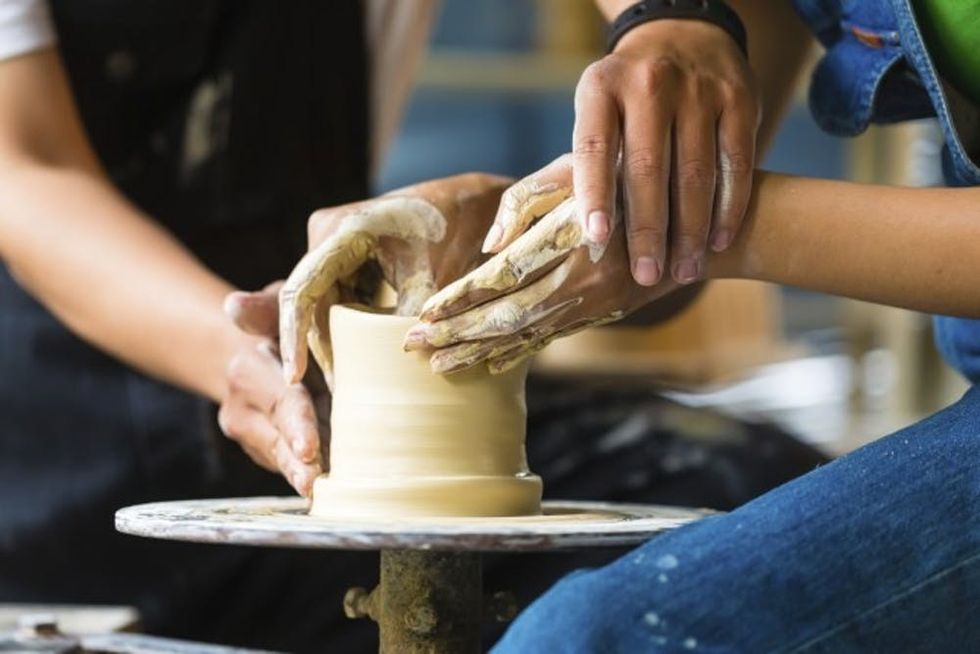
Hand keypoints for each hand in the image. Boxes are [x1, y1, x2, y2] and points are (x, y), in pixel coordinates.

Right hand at [219, 283, 327, 495]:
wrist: (249, 351)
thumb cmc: (277, 321)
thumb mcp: (276, 304)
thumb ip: (262, 307)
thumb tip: (234, 305)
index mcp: (248, 371)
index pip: (280, 401)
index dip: (296, 424)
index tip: (310, 448)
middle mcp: (242, 409)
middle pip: (277, 440)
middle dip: (297, 464)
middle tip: (316, 483)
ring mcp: (250, 435)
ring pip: (280, 459)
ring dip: (301, 476)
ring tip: (323, 493)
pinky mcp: (264, 450)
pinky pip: (286, 464)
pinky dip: (307, 474)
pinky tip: (332, 486)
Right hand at [279, 173, 510, 384]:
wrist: (466, 201)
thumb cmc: (451, 228)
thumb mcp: (432, 273)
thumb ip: (409, 315)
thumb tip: (395, 362)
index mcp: (340, 231)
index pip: (302, 290)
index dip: (294, 335)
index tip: (295, 376)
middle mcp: (326, 236)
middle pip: (310, 304)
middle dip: (321, 348)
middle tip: (337, 393)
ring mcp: (333, 248)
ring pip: (324, 307)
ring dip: (336, 344)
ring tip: (348, 388)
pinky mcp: (346, 261)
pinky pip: (341, 302)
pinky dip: (350, 331)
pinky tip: (360, 365)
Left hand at [405, 196, 680, 373]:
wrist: (699, 223)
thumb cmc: (629, 177)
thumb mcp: (579, 169)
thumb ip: (528, 201)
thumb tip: (490, 246)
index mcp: (570, 239)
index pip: (503, 276)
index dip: (462, 297)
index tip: (425, 313)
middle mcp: (582, 279)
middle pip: (507, 316)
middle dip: (457, 334)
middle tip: (412, 347)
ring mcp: (594, 302)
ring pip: (526, 335)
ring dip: (479, 352)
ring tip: (438, 366)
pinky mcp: (601, 313)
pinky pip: (551, 339)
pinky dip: (518, 352)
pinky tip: (489, 364)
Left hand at [482, 19, 758, 287]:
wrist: (687, 39)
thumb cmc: (624, 106)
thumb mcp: (586, 121)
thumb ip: (547, 184)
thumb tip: (495, 246)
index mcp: (601, 89)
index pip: (594, 147)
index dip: (595, 192)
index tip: (597, 237)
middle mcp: (649, 84)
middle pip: (647, 166)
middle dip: (648, 228)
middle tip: (646, 276)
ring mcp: (698, 89)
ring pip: (696, 170)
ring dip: (691, 229)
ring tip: (684, 272)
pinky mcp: (739, 99)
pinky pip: (736, 162)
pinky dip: (729, 207)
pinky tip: (718, 243)